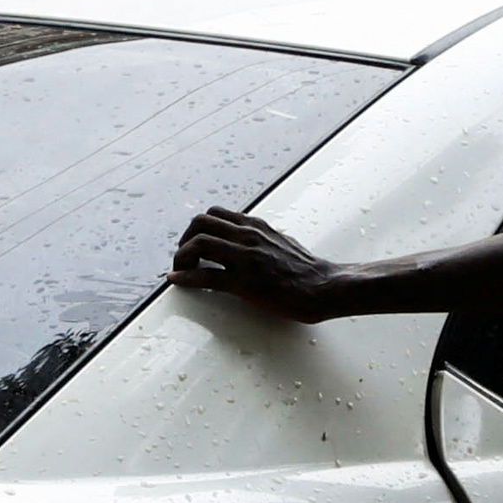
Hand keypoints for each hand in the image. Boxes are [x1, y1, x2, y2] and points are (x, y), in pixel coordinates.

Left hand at [170, 207, 348, 320]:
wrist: (325, 287)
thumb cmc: (306, 270)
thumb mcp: (280, 241)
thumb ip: (259, 237)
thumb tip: (243, 242)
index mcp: (256, 226)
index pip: (215, 214)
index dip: (197, 228)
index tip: (193, 243)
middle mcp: (249, 236)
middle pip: (200, 222)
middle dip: (185, 239)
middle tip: (183, 256)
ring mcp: (246, 258)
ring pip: (199, 243)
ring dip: (182, 256)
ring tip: (180, 268)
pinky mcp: (245, 282)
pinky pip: (206, 275)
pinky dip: (185, 276)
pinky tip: (177, 280)